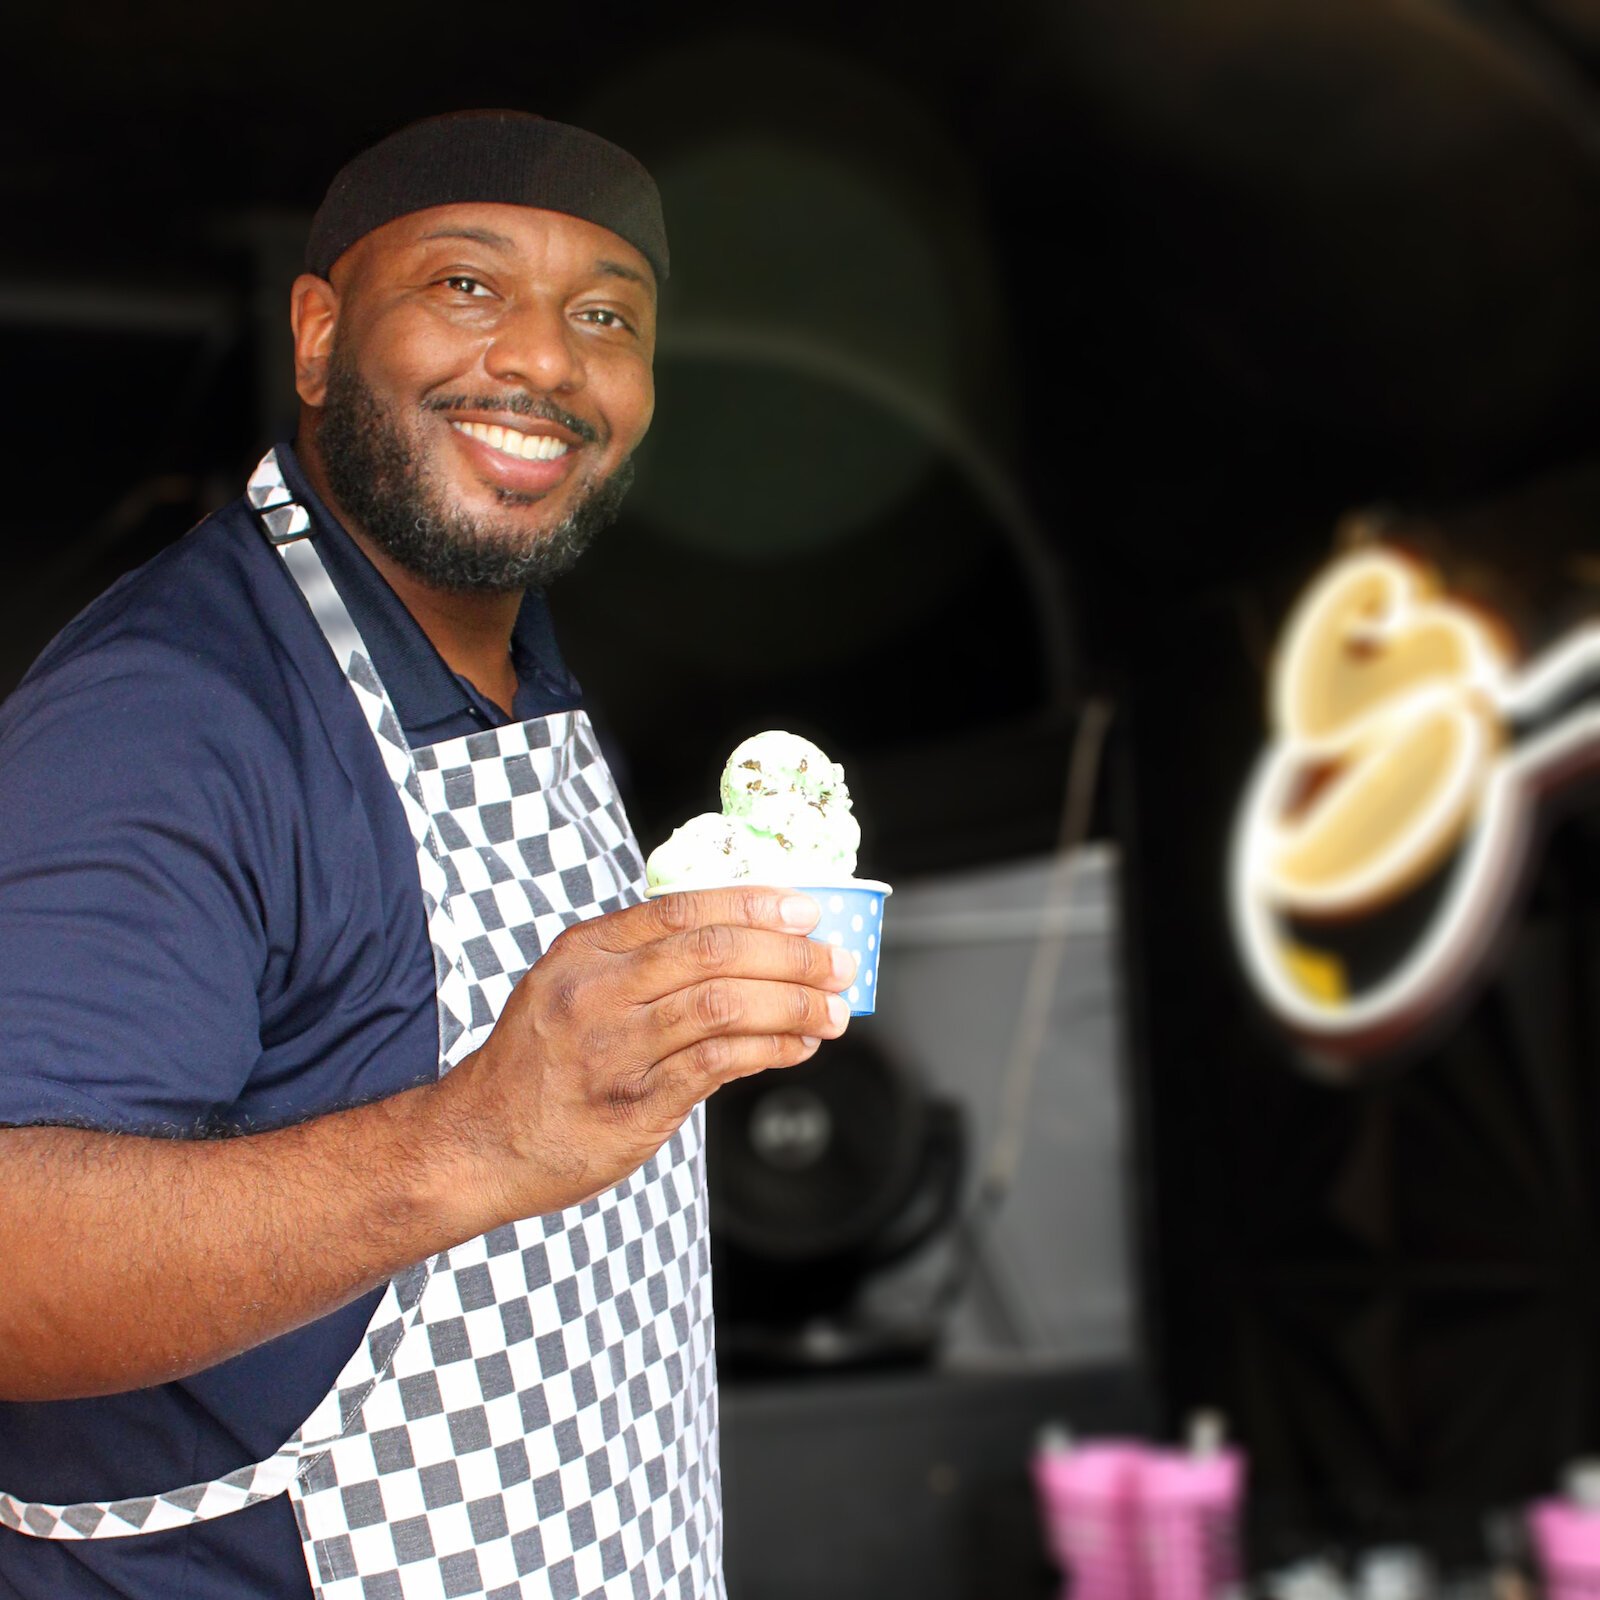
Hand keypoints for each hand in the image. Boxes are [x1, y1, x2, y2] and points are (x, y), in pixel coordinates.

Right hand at [447, 887, 855, 1218]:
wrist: (477, 1143)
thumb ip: (644, 965)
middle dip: (791, 955)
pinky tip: (798, 1045)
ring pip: (723, 1004)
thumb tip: (748, 949)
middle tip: (835, 963)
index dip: (756, 904)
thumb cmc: (538, 1063)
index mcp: (585, 950)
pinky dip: (770, 1048)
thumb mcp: (571, 988)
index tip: (806, 910)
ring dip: (792, 1003)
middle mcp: (596, 992)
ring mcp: (613, 1049)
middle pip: (713, 951)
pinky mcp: (633, 1105)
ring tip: (830, 1010)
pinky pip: (718, 1064)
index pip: (684, 908)